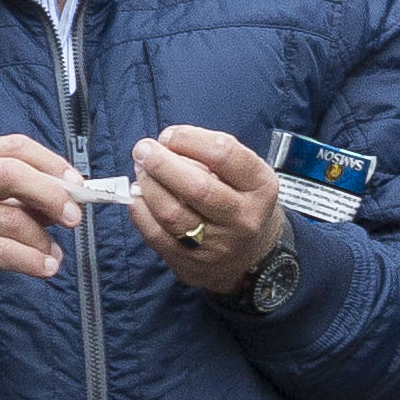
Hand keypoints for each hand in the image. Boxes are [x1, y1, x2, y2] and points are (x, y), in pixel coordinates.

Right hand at [0, 136, 83, 320]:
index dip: (51, 162)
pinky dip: (32, 260)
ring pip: (10, 218)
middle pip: (10, 172)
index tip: (77, 184)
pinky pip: (1, 251)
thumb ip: (27, 200)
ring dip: (43, 239)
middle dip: (50, 193)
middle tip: (74, 216)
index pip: (13, 147)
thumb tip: (72, 197)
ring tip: (54, 255)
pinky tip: (46, 267)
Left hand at [126, 124, 284, 297]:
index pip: (223, 154)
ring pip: (172, 213)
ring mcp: (217, 245)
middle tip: (143, 149)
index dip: (189, 139)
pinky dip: (140, 210)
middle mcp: (243, 218)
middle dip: (161, 163)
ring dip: (148, 186)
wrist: (251, 256)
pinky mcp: (191, 262)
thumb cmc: (240, 201)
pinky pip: (155, 234)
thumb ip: (211, 155)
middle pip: (196, 188)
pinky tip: (138, 196)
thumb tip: (165, 146)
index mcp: (260, 187)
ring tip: (142, 171)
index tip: (169, 136)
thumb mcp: (244, 173)